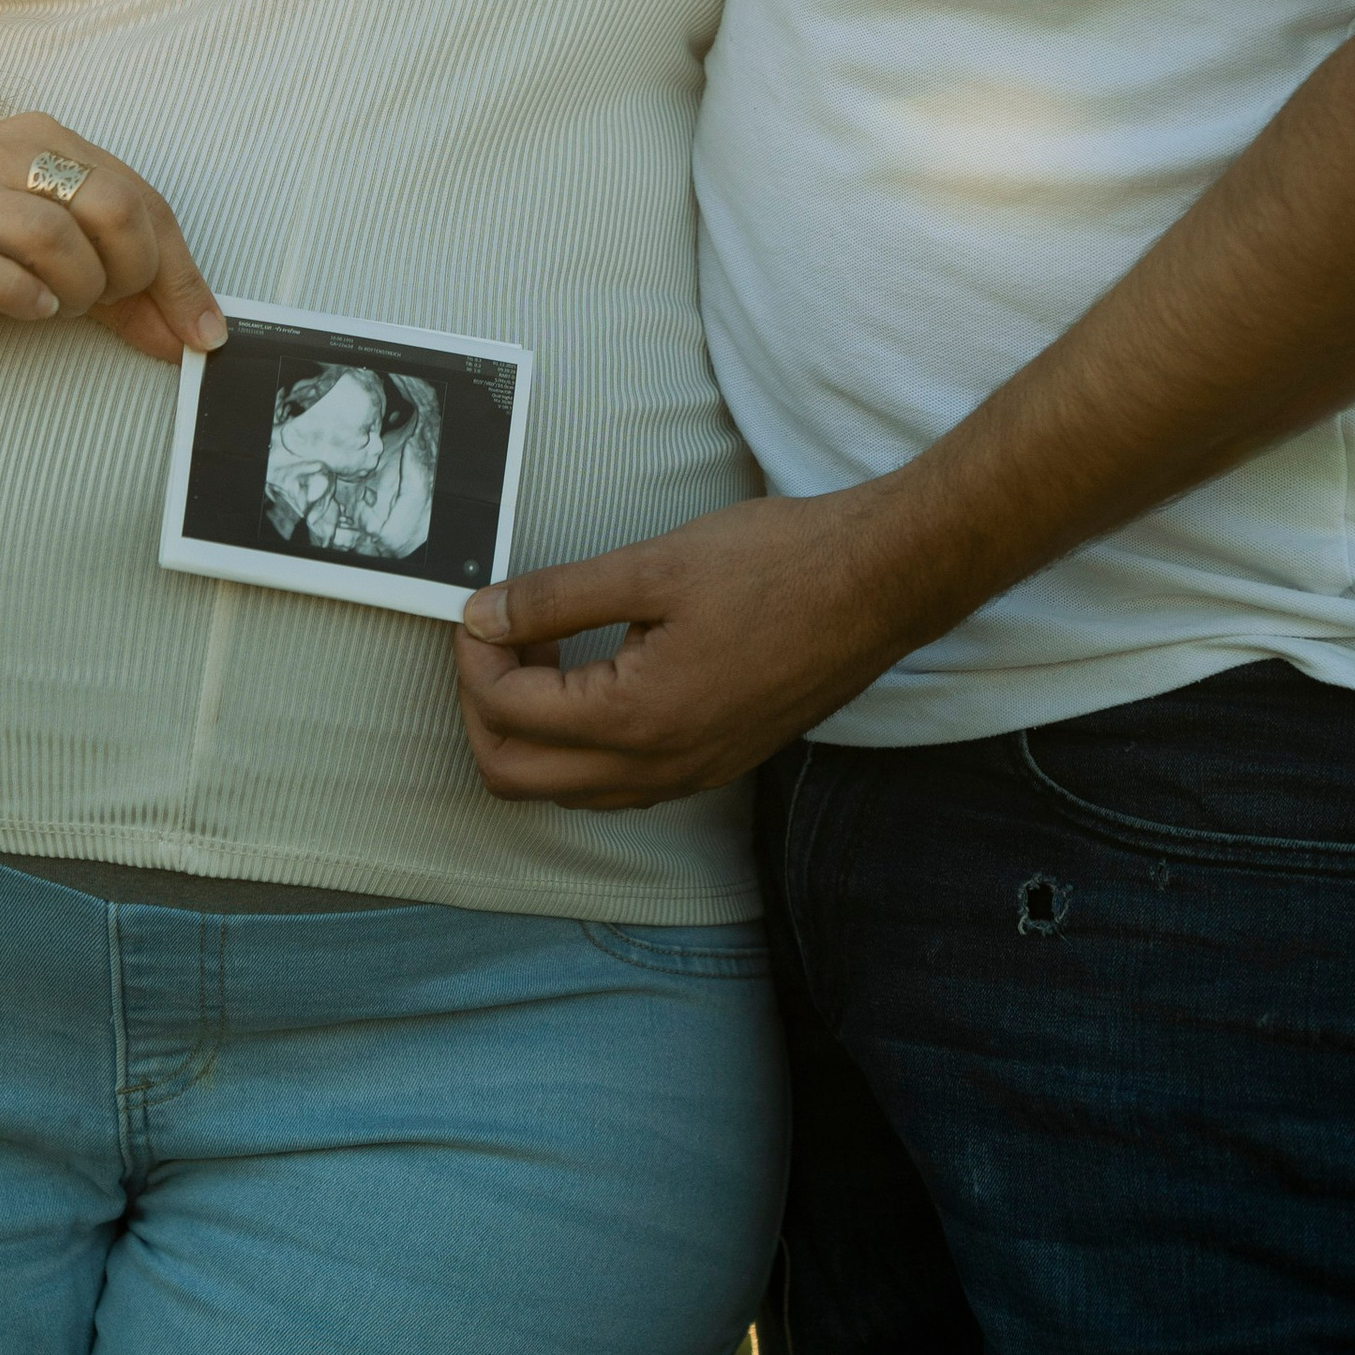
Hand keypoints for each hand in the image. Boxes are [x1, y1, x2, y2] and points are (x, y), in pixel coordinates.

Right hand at [0, 107, 225, 361]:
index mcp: (47, 141)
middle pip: (112, 208)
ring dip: (76, 290)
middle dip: (129, 273)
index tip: (203, 334)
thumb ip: (114, 284)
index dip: (181, 274)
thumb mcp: (40, 249)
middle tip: (102, 304)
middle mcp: (7, 155)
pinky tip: (24, 307)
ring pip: (56, 236)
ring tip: (54, 306)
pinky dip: (22, 297)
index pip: (144, 201)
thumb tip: (188, 334)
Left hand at [454, 486, 923, 807]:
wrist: (880, 585)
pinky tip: (598, 671)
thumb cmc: (779, 566)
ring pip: (565, 789)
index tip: (482, 604)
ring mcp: (690, 776)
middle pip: (515, 777)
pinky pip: (617, 784)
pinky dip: (581, 741)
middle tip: (497, 636)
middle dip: (484, 707)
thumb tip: (482, 616)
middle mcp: (659, 769)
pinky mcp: (714, 765)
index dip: (475, 654)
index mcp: (636, 720)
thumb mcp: (652, 566)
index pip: (507, 713)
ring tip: (548, 647)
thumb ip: (555, 597)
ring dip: (531, 728)